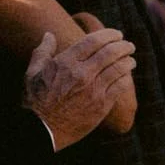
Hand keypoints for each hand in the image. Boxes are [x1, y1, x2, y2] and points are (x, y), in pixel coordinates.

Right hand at [25, 27, 136, 149]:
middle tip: (128, 45)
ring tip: (131, 59)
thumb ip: (43, 51)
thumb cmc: (35, 100)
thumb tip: (49, 34)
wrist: (42, 130)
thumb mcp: (33, 73)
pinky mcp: (101, 105)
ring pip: (119, 69)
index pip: (93, 41)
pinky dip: (126, 78)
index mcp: (66, 62)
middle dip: (123, 46)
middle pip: (110, 53)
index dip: (109, 35)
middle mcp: (82, 74)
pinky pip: (119, 87)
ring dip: (128, 61)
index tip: (116, 34)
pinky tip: (126, 76)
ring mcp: (94, 90)